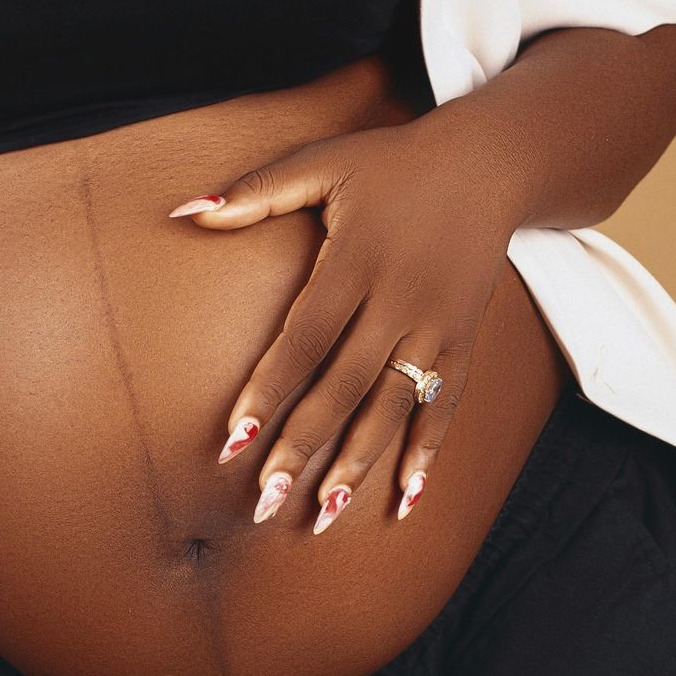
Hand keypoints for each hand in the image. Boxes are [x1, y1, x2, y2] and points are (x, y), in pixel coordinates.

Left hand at [170, 106, 519, 529]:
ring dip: (357, 463)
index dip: (267, 393)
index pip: (302, 341)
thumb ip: (255, 192)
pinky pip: (446, 406)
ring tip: (323, 514)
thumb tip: (184, 211)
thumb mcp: (324, 163)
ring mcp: (435, 326)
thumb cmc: (393, 164)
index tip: (234, 443)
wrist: (492, 162)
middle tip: (265, 502)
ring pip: (392, 406)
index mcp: (354, 262)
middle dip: (303, 447)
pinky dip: (428, 453)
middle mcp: (397, 301)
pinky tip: (405, 499)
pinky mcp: (464, 341)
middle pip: (343, 387)